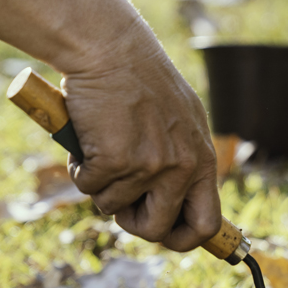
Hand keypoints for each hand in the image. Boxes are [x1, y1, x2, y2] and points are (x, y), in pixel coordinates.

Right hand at [59, 30, 222, 252]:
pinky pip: (89, 187)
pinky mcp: (116, 160)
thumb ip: (184, 160)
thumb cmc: (141, 81)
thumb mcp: (181, 121)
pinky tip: (87, 139)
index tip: (165, 236)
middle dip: (131, 221)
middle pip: (157, 230)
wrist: (111, 48)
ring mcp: (151, 166)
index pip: (207, 223)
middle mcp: (183, 167)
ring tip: (103, 147)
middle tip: (119, 197)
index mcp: (203, 159)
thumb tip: (177, 204)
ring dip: (101, 185)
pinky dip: (81, 169)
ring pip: (113, 208)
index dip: (183, 239)